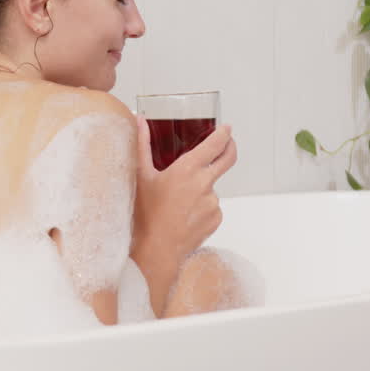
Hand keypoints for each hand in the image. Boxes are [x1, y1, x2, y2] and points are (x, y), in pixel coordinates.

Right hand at [131, 114, 236, 314]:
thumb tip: (140, 121)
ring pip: (211, 187)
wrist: (157, 249)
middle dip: (229, 148)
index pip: (215, 144)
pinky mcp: (216, 218)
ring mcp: (213, 202)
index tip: (226, 129)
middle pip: (228, 159)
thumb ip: (142, 145)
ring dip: (202, 188)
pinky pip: (212, 206)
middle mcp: (205, 183)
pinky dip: (201, 206)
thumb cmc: (146, 213)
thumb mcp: (141, 176)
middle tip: (227, 143)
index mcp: (188, 169)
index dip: (224, 134)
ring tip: (178, 202)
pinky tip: (184, 214)